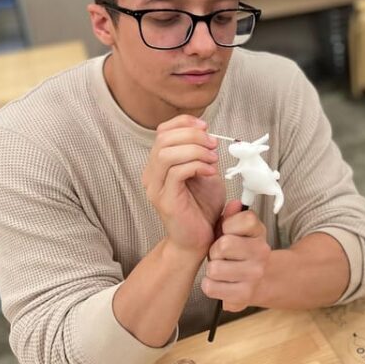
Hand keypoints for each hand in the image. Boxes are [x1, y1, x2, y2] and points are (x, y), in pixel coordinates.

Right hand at [141, 115, 223, 257]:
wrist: (198, 240)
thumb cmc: (202, 207)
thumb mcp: (204, 172)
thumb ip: (201, 153)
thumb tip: (206, 133)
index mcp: (159, 164)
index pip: (163, 131)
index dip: (184, 123)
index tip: (206, 127)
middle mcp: (151, 173)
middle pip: (164, 138)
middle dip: (193, 135)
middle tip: (212, 145)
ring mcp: (155, 187)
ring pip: (167, 154)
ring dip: (195, 151)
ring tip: (212, 160)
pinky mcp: (165, 200)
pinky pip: (177, 173)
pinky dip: (197, 166)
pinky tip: (210, 173)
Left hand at [202, 201, 270, 311]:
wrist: (259, 280)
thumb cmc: (239, 251)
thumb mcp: (234, 229)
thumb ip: (231, 216)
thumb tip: (234, 204)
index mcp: (259, 232)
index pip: (245, 220)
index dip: (228, 225)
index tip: (228, 232)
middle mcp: (261, 252)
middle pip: (224, 245)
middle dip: (215, 250)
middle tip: (220, 254)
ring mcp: (255, 274)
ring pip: (215, 269)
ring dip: (212, 269)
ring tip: (220, 268)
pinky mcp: (245, 295)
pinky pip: (211, 287)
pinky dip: (210, 285)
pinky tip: (219, 282)